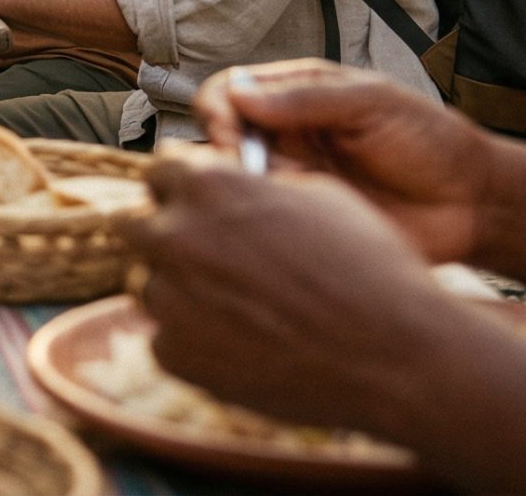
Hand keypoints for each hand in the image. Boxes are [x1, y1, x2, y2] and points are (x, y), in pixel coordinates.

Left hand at [119, 146, 466, 438]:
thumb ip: (256, 184)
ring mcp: (170, 299)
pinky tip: (240, 342)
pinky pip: (164, 338)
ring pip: (147, 282)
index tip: (196, 202)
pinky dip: (192, 339)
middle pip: (131, 223)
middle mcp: (177, 236)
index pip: (158, 170)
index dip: (181, 186)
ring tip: (234, 305)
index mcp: (209, 185)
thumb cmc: (367, 268)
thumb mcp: (318, 194)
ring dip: (177, 288)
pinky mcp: (176, 356)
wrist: (394, 354)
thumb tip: (232, 181)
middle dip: (162, 231)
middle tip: (202, 252)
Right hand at [190, 60, 496, 263]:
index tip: (230, 135)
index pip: (229, 92)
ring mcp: (291, 182)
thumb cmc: (430, 140)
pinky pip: (261, 223)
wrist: (471, 203)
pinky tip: (281, 227)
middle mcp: (284, 138)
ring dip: (236, 191)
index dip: (219, 111)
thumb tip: (240, 95)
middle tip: (242, 173)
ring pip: (232, 183)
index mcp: (296, 97)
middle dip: (219, 154)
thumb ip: (309, 98)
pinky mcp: (301, 224)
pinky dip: (257, 224)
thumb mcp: (373, 103)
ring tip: (266, 203)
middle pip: (219, 138)